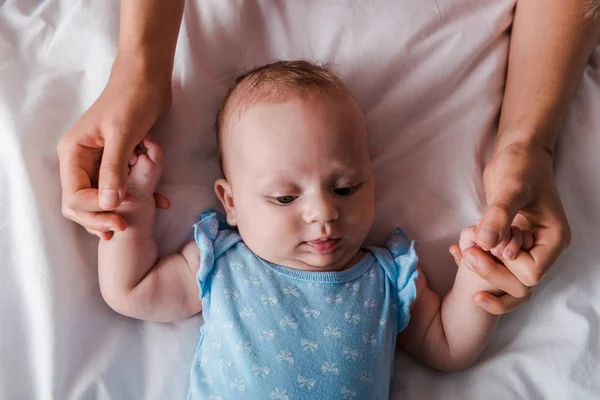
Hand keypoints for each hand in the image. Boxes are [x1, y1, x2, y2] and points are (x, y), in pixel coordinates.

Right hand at [57, 55, 171, 239]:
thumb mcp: (122, 135)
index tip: (119, 216)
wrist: (148, 79)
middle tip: (124, 226)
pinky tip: (159, 202)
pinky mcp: (118, 160)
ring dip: (121, 209)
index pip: (74, 196)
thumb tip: (108, 204)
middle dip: (102, 216)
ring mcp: (99, 161)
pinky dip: (138, 195)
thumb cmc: (132, 99)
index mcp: (73, 153)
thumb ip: (114, 169)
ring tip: (143, 217)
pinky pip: (122, 186)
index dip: (94, 211)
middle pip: (83, 202)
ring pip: (103, 197)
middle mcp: (81, 160)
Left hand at [464, 141, 570, 312]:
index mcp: (553, 240)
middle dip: (490, 273)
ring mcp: (525, 247)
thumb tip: (486, 244)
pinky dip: (475, 262)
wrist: (516, 151)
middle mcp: (542, 248)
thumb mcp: (512, 188)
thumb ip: (499, 216)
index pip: (531, 275)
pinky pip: (494, 265)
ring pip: (506, 280)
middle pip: (519, 285)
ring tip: (460, 253)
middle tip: (466, 253)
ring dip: (482, 271)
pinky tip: (455, 251)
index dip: (505, 267)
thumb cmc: (521, 164)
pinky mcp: (508, 242)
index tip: (486, 245)